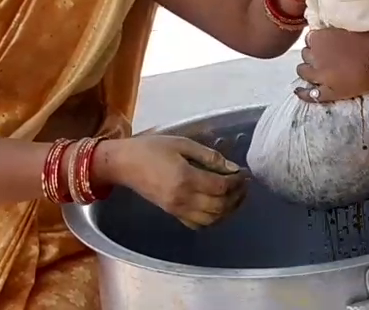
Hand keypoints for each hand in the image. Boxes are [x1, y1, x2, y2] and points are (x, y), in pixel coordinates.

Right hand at [98, 136, 246, 229]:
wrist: (124, 164)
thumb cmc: (152, 148)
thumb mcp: (182, 143)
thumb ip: (209, 156)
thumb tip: (232, 168)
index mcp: (186, 178)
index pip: (221, 187)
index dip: (237, 182)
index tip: (243, 173)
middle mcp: (183, 198)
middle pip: (220, 206)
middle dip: (237, 196)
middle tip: (243, 184)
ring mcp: (177, 209)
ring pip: (212, 219)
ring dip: (229, 209)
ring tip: (236, 195)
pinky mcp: (172, 214)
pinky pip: (198, 224)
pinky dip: (213, 219)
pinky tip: (219, 207)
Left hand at [294, 28, 368, 102]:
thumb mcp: (347, 27)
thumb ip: (333, 32)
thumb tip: (329, 34)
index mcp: (320, 37)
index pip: (310, 37)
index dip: (318, 40)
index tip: (326, 42)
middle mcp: (315, 56)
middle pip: (306, 54)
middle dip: (313, 53)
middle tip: (324, 55)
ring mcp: (320, 75)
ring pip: (303, 71)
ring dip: (307, 69)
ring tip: (313, 70)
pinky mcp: (329, 91)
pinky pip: (311, 94)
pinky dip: (303, 92)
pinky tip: (298, 91)